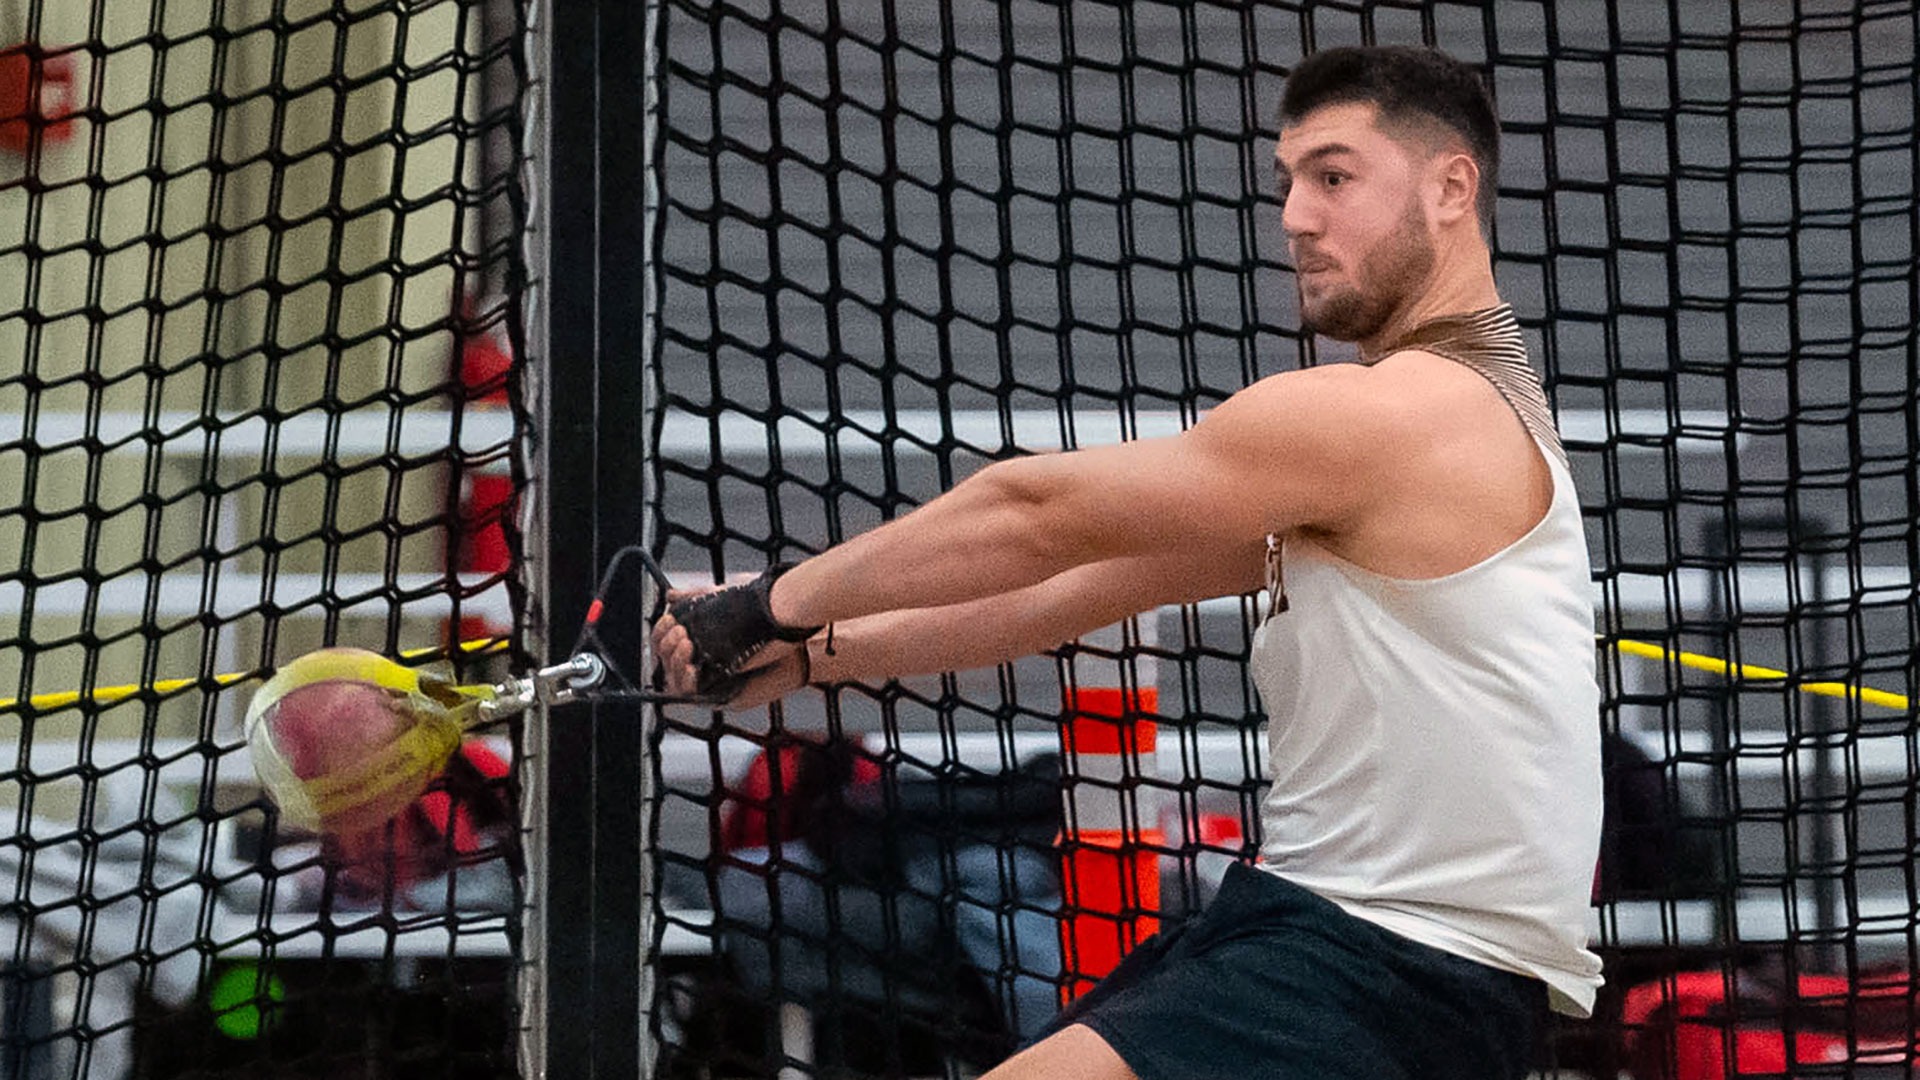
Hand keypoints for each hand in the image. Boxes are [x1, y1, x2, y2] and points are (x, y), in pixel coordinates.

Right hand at [651, 583, 810, 708]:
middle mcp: (700, 664)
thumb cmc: (763, 620)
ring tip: (686, 643)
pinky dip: (685, 680)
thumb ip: (696, 598)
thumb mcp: (722, 601)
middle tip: (680, 632)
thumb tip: (670, 595)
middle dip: (667, 645)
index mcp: (698, 642)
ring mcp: (709, 681)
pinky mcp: (721, 695)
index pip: (665, 643)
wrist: (789, 634)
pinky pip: (692, 695)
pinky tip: (691, 666)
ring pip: (673, 679)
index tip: (668, 619)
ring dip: (673, 661)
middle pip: (665, 661)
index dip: (661, 633)